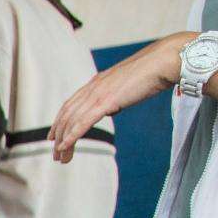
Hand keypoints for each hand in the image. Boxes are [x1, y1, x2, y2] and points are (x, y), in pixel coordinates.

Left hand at [51, 32, 187, 161]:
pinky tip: (64, 147)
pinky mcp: (106, 101)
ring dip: (63, 141)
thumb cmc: (151, 72)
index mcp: (96, 83)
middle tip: (55, 153)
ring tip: (60, 157)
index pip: (70, 105)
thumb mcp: (126, 85)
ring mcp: (98, 94)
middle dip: (58, 135)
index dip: (59, 121)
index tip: (54, 136)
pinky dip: (71, 136)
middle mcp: (92, 88)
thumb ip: (114, 96)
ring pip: (71, 121)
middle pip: (66, 115)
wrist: (163, 61)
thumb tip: (111, 108)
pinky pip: (83, 122)